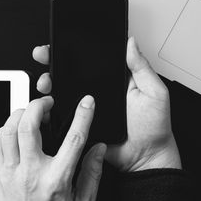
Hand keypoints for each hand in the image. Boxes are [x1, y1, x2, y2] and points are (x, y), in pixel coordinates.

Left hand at [0, 96, 106, 200]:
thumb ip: (92, 174)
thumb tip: (98, 149)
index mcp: (56, 180)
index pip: (73, 140)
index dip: (82, 116)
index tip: (86, 102)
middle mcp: (31, 172)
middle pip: (29, 126)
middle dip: (39, 105)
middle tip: (48, 102)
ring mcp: (10, 172)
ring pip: (8, 130)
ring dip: (20, 113)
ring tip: (31, 113)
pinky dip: (5, 128)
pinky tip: (15, 130)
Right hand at [32, 37, 180, 171]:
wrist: (146, 158)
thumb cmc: (154, 128)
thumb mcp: (155, 92)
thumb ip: (142, 68)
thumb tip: (131, 43)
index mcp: (114, 80)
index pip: (92, 60)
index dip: (75, 50)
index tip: (62, 42)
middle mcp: (99, 92)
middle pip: (71, 73)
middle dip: (54, 62)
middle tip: (45, 56)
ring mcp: (88, 108)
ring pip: (63, 92)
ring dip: (50, 85)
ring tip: (47, 83)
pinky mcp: (81, 123)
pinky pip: (63, 115)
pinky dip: (52, 109)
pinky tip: (48, 104)